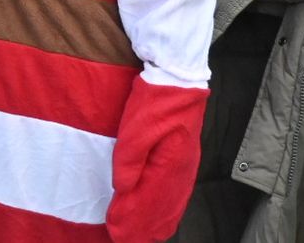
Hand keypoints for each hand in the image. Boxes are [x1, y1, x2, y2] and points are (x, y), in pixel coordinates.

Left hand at [104, 78, 205, 242]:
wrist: (178, 78)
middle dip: (145, 226)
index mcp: (170, 165)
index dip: (132, 219)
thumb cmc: (155, 100)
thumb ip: (129, 161)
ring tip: (147, 236)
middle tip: (127, 240)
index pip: (149, 201)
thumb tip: (122, 189)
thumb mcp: (136, 128)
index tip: (117, 232)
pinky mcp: (185, 158)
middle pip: (162, 208)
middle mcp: (182, 170)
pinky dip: (169, 209)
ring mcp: (186, 164)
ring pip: (172, 202)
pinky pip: (178, 192)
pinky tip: (165, 214)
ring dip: (157, 221)